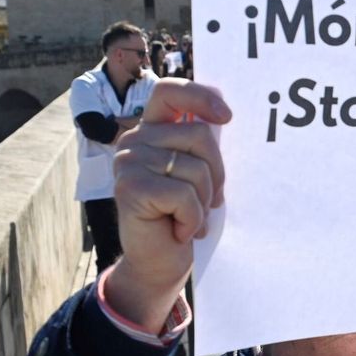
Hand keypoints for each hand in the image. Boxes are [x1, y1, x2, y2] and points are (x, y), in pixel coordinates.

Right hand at [105, 79, 232, 330]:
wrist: (158, 263)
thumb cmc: (182, 217)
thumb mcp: (196, 174)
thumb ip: (201, 145)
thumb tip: (226, 116)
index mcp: (151, 131)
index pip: (170, 92)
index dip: (200, 97)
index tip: (227, 118)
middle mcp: (134, 141)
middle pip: (199, 135)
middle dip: (217, 173)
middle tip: (210, 201)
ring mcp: (128, 163)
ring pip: (195, 168)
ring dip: (204, 201)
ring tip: (189, 218)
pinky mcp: (130, 188)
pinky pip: (184, 194)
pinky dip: (193, 218)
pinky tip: (180, 231)